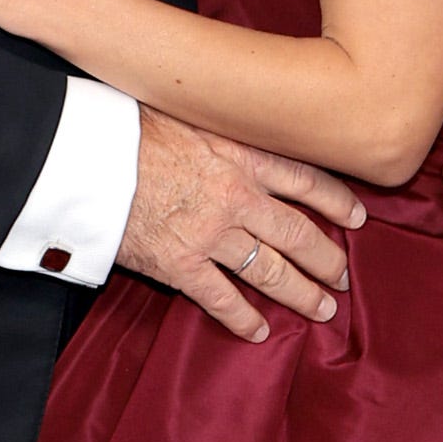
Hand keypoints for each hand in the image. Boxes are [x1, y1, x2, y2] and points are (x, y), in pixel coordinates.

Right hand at [117, 110, 362, 344]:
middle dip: (327, 259)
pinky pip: (222, 299)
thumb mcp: (189, 110)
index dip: (337, 202)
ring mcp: (211, 235)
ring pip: (271, 271)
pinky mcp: (180, 265)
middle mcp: (237, 197)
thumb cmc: (129, 126)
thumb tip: (240, 125)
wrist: (84, 158)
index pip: (307, 180)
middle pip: (299, 234)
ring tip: (322, 309)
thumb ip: (222, 126)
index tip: (357, 218)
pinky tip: (260, 331)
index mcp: (242, 155)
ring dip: (301, 293)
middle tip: (344, 277)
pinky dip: (244, 319)